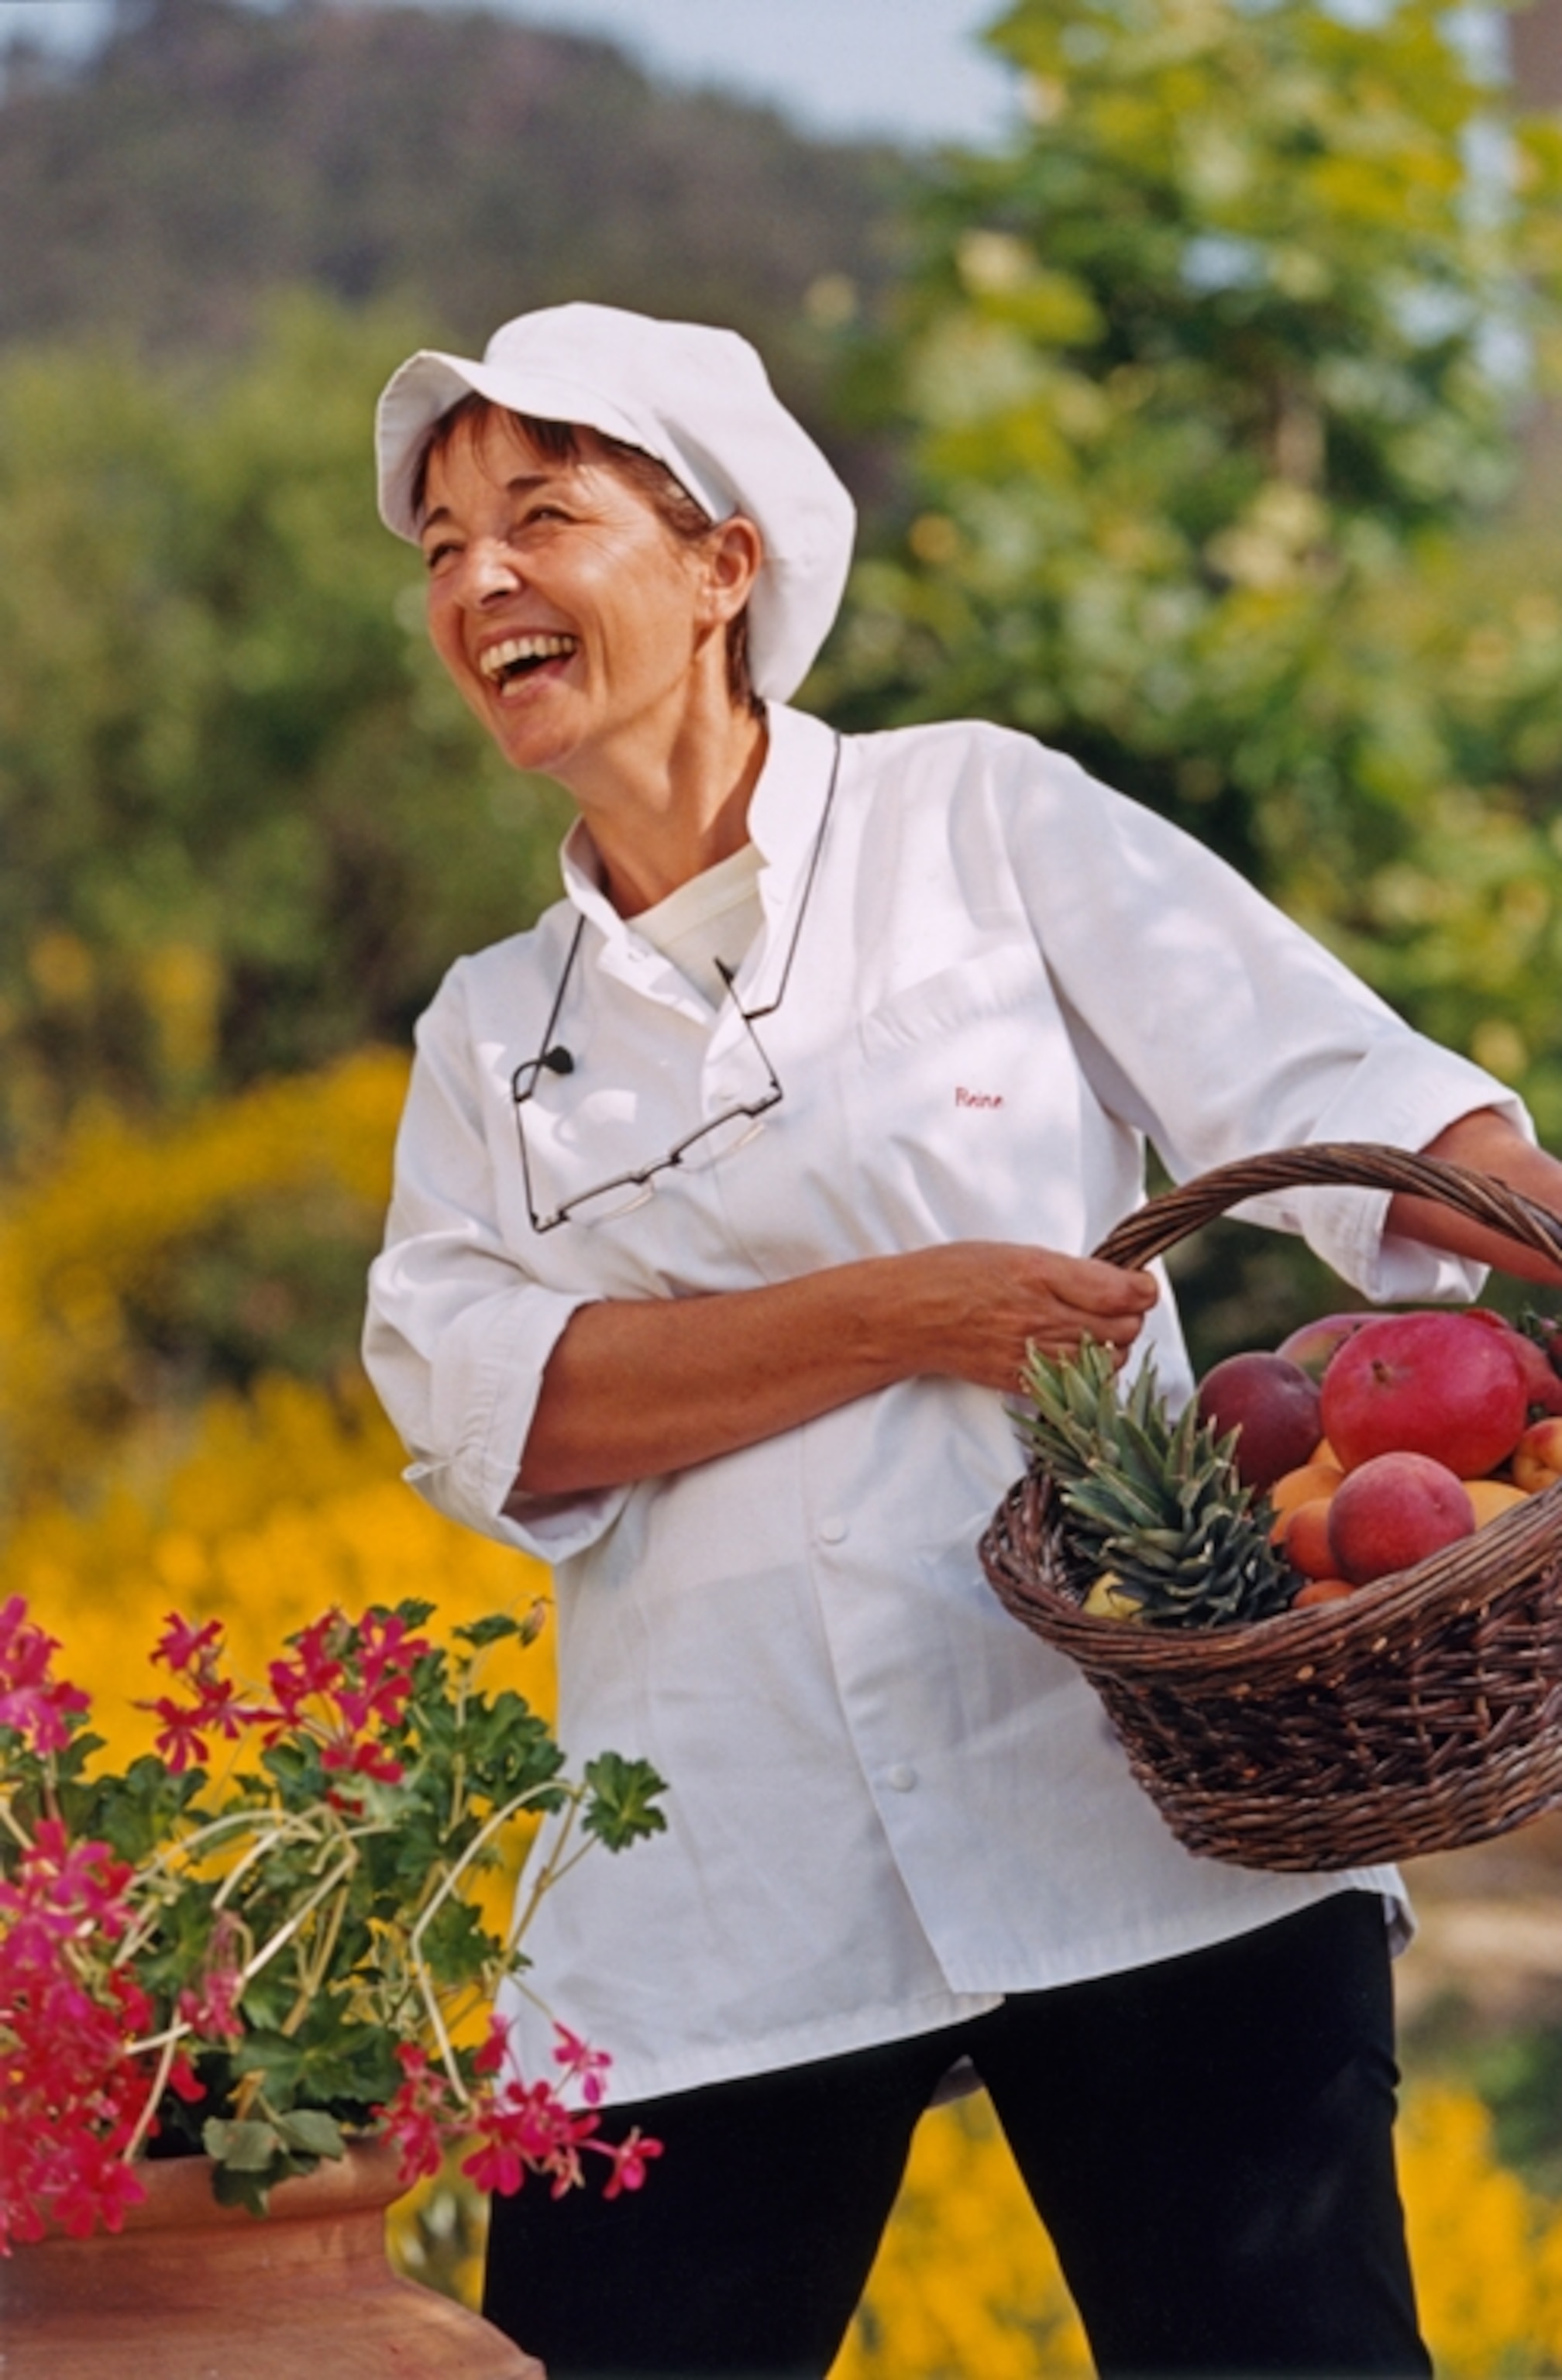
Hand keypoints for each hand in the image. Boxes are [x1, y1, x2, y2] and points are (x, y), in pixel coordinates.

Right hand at [900, 1240, 1158, 1392]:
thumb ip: (1070, 1270)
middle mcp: (1040, 1316)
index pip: (1122, 1292)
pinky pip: (1079, 1384)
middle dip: (1130, 1317)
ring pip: (1108, 1361)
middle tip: (1115, 1306)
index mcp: (1040, 1273)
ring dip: (1112, 1346)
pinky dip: (1088, 1372)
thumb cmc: (958, 1273)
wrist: (909, 1315)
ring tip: (1092, 1331)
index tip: (1140, 1285)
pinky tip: (1073, 1355)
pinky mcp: (1023, 1382)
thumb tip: (1122, 1284)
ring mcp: (1032, 1354)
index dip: (1143, 1289)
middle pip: (1123, 1330)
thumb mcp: (1017, 1252)